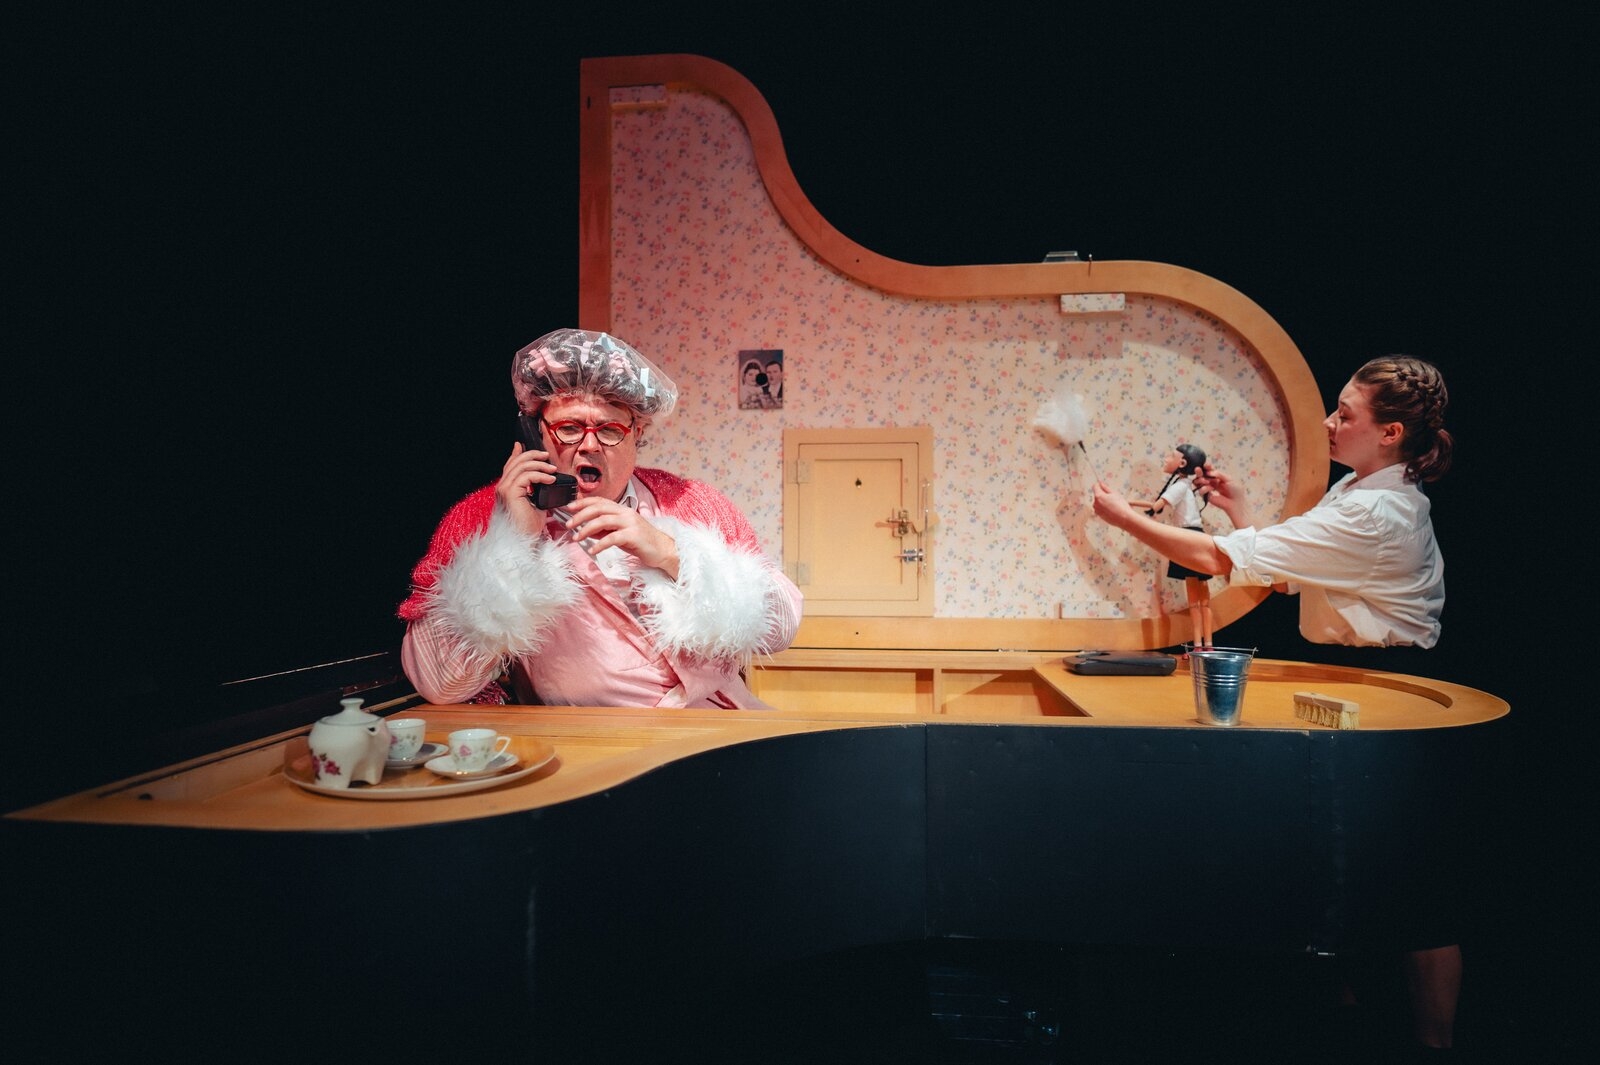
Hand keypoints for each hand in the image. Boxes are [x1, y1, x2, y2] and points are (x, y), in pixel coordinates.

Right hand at [494, 442, 562, 535]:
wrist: (524, 541)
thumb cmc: (529, 527)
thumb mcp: (536, 504)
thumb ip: (537, 491)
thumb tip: (547, 481)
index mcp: (506, 489)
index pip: (510, 466)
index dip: (517, 454)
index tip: (523, 445)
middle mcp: (502, 488)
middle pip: (516, 462)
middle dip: (532, 455)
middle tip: (547, 457)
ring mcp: (504, 490)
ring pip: (521, 466)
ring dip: (540, 465)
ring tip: (552, 470)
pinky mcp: (510, 493)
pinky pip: (527, 476)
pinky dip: (541, 475)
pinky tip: (550, 480)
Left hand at [563, 496, 679, 578]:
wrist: (663, 550)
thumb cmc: (641, 542)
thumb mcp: (620, 534)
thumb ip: (604, 530)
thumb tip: (586, 530)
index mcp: (622, 510)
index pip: (599, 501)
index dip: (583, 502)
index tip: (569, 508)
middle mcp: (626, 513)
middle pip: (598, 509)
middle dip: (580, 516)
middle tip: (568, 525)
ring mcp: (630, 523)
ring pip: (603, 521)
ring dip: (586, 529)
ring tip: (577, 538)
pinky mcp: (634, 535)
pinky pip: (612, 538)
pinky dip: (600, 544)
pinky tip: (593, 551)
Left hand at [1091, 482, 1142, 530]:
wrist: (1124, 519)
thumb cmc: (1120, 505)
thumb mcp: (1114, 493)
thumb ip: (1105, 488)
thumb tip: (1100, 483)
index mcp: (1098, 496)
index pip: (1095, 487)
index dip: (1099, 485)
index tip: (1104, 486)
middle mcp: (1095, 503)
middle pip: (1097, 495)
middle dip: (1103, 495)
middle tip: (1113, 497)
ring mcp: (1097, 510)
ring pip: (1099, 502)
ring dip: (1104, 501)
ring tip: (1114, 505)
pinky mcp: (1099, 516)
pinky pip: (1101, 509)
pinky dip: (1105, 508)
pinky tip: (1113, 510)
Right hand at [1193, 463, 1250, 526]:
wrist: (1236, 502)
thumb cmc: (1236, 491)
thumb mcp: (1229, 479)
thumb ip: (1219, 474)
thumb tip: (1209, 472)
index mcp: (1218, 477)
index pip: (1210, 470)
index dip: (1207, 467)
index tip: (1206, 465)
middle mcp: (1212, 482)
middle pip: (1202, 475)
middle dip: (1199, 472)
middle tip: (1198, 470)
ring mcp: (1208, 488)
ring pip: (1198, 482)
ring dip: (1200, 480)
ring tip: (1205, 481)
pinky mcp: (1207, 496)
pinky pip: (1200, 491)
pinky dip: (1204, 489)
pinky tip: (1210, 489)